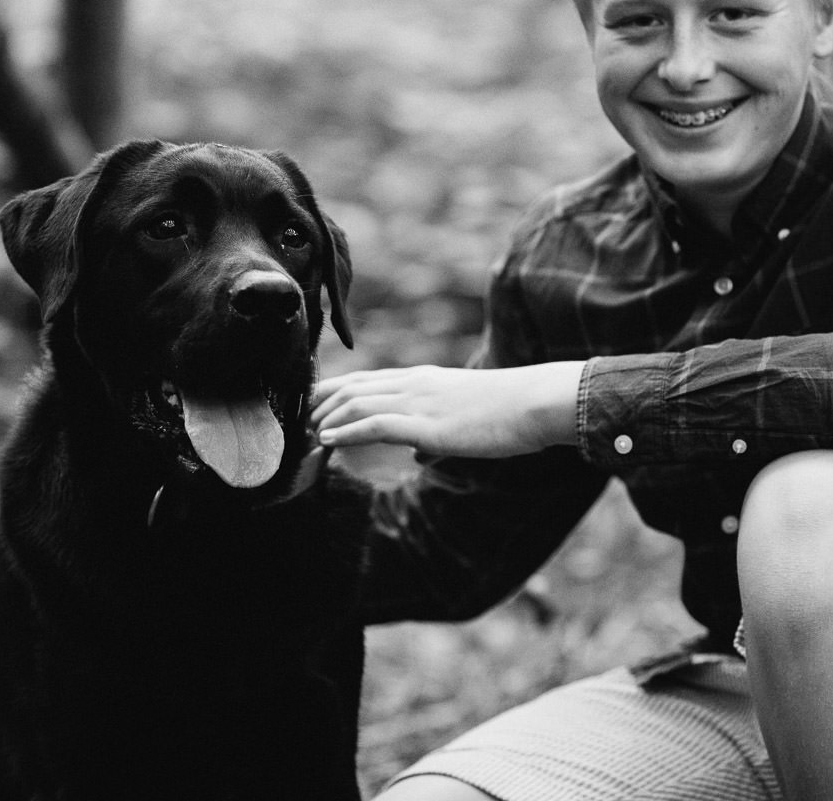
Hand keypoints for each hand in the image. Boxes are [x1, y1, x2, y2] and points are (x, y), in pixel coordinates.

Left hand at [311, 361, 585, 457]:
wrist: (534, 403)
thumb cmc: (506, 413)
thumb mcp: (462, 418)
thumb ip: (434, 434)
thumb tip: (419, 453)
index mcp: (421, 380)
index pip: (365, 380)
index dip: (333, 392)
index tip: (312, 409)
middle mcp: (413, 384)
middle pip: (352, 387)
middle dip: (321, 405)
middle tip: (299, 424)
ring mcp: (418, 401)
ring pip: (357, 403)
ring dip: (327, 419)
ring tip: (308, 436)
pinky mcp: (426, 423)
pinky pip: (375, 424)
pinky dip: (347, 431)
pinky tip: (329, 440)